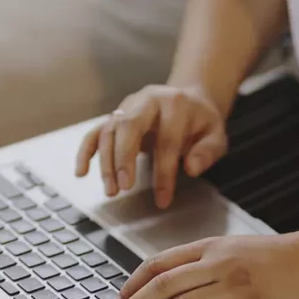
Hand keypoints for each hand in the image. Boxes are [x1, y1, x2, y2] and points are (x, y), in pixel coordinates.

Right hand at [74, 84, 227, 208]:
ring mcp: (127, 106)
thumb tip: (192, 168)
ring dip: (106, 162)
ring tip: (111, 190)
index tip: (162, 199)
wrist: (188, 98)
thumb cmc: (200, 122)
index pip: (167, 140)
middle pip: (128, 126)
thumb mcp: (216, 134)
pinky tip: (81, 172)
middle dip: (123, 158)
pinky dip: (85, 151)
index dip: (164, 172)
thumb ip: (208, 151)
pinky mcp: (114, 116)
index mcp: (175, 103)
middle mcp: (146, 100)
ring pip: (109, 131)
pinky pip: (95, 132)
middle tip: (123, 187)